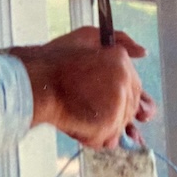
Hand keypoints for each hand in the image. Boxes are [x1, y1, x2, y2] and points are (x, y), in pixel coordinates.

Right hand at [10, 27, 155, 148]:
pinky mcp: (108, 122)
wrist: (34, 82)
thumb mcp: (87, 36)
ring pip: (119, 126)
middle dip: (111, 113)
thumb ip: (119, 41)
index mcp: (121, 60)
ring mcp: (118, 101)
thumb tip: (142, 52)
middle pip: (129, 108)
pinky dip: (92, 138)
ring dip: (100, 127)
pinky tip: (77, 127)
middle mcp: (125, 79)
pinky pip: (107, 139)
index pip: (134, 87)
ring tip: (78, 116)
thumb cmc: (54, 61)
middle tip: (85, 109)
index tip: (105, 102)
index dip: (119, 99)